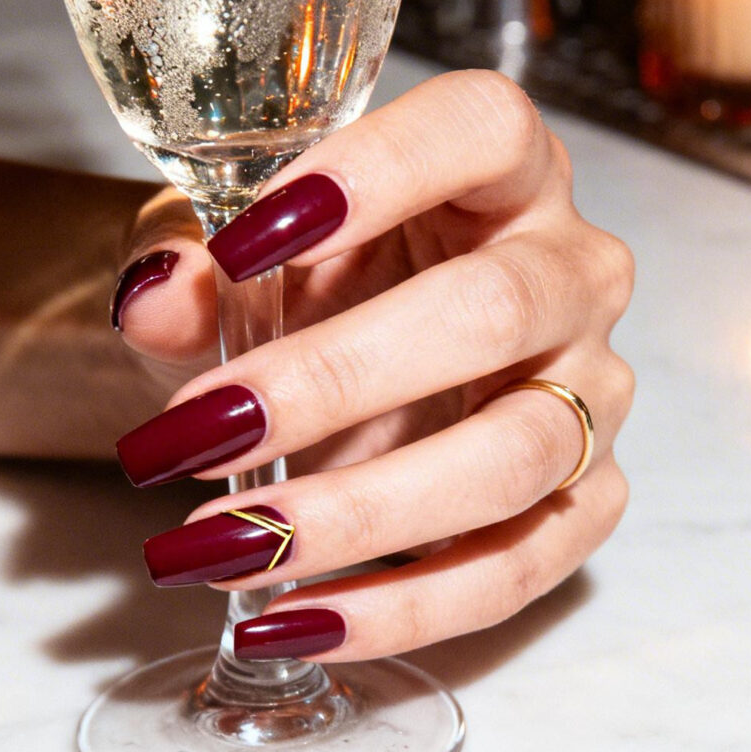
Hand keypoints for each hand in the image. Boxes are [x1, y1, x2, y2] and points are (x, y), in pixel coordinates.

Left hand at [110, 71, 633, 661]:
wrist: (363, 374)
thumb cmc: (320, 286)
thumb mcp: (240, 264)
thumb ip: (194, 270)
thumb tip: (155, 299)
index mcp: (504, 168)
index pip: (480, 130)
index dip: (373, 174)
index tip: (240, 243)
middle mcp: (573, 270)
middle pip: (490, 313)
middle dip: (331, 381)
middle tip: (199, 434)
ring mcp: (595, 391)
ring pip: (512, 455)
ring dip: (358, 513)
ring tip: (227, 548)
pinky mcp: (589, 499)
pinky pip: (517, 568)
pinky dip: (400, 610)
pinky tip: (292, 622)